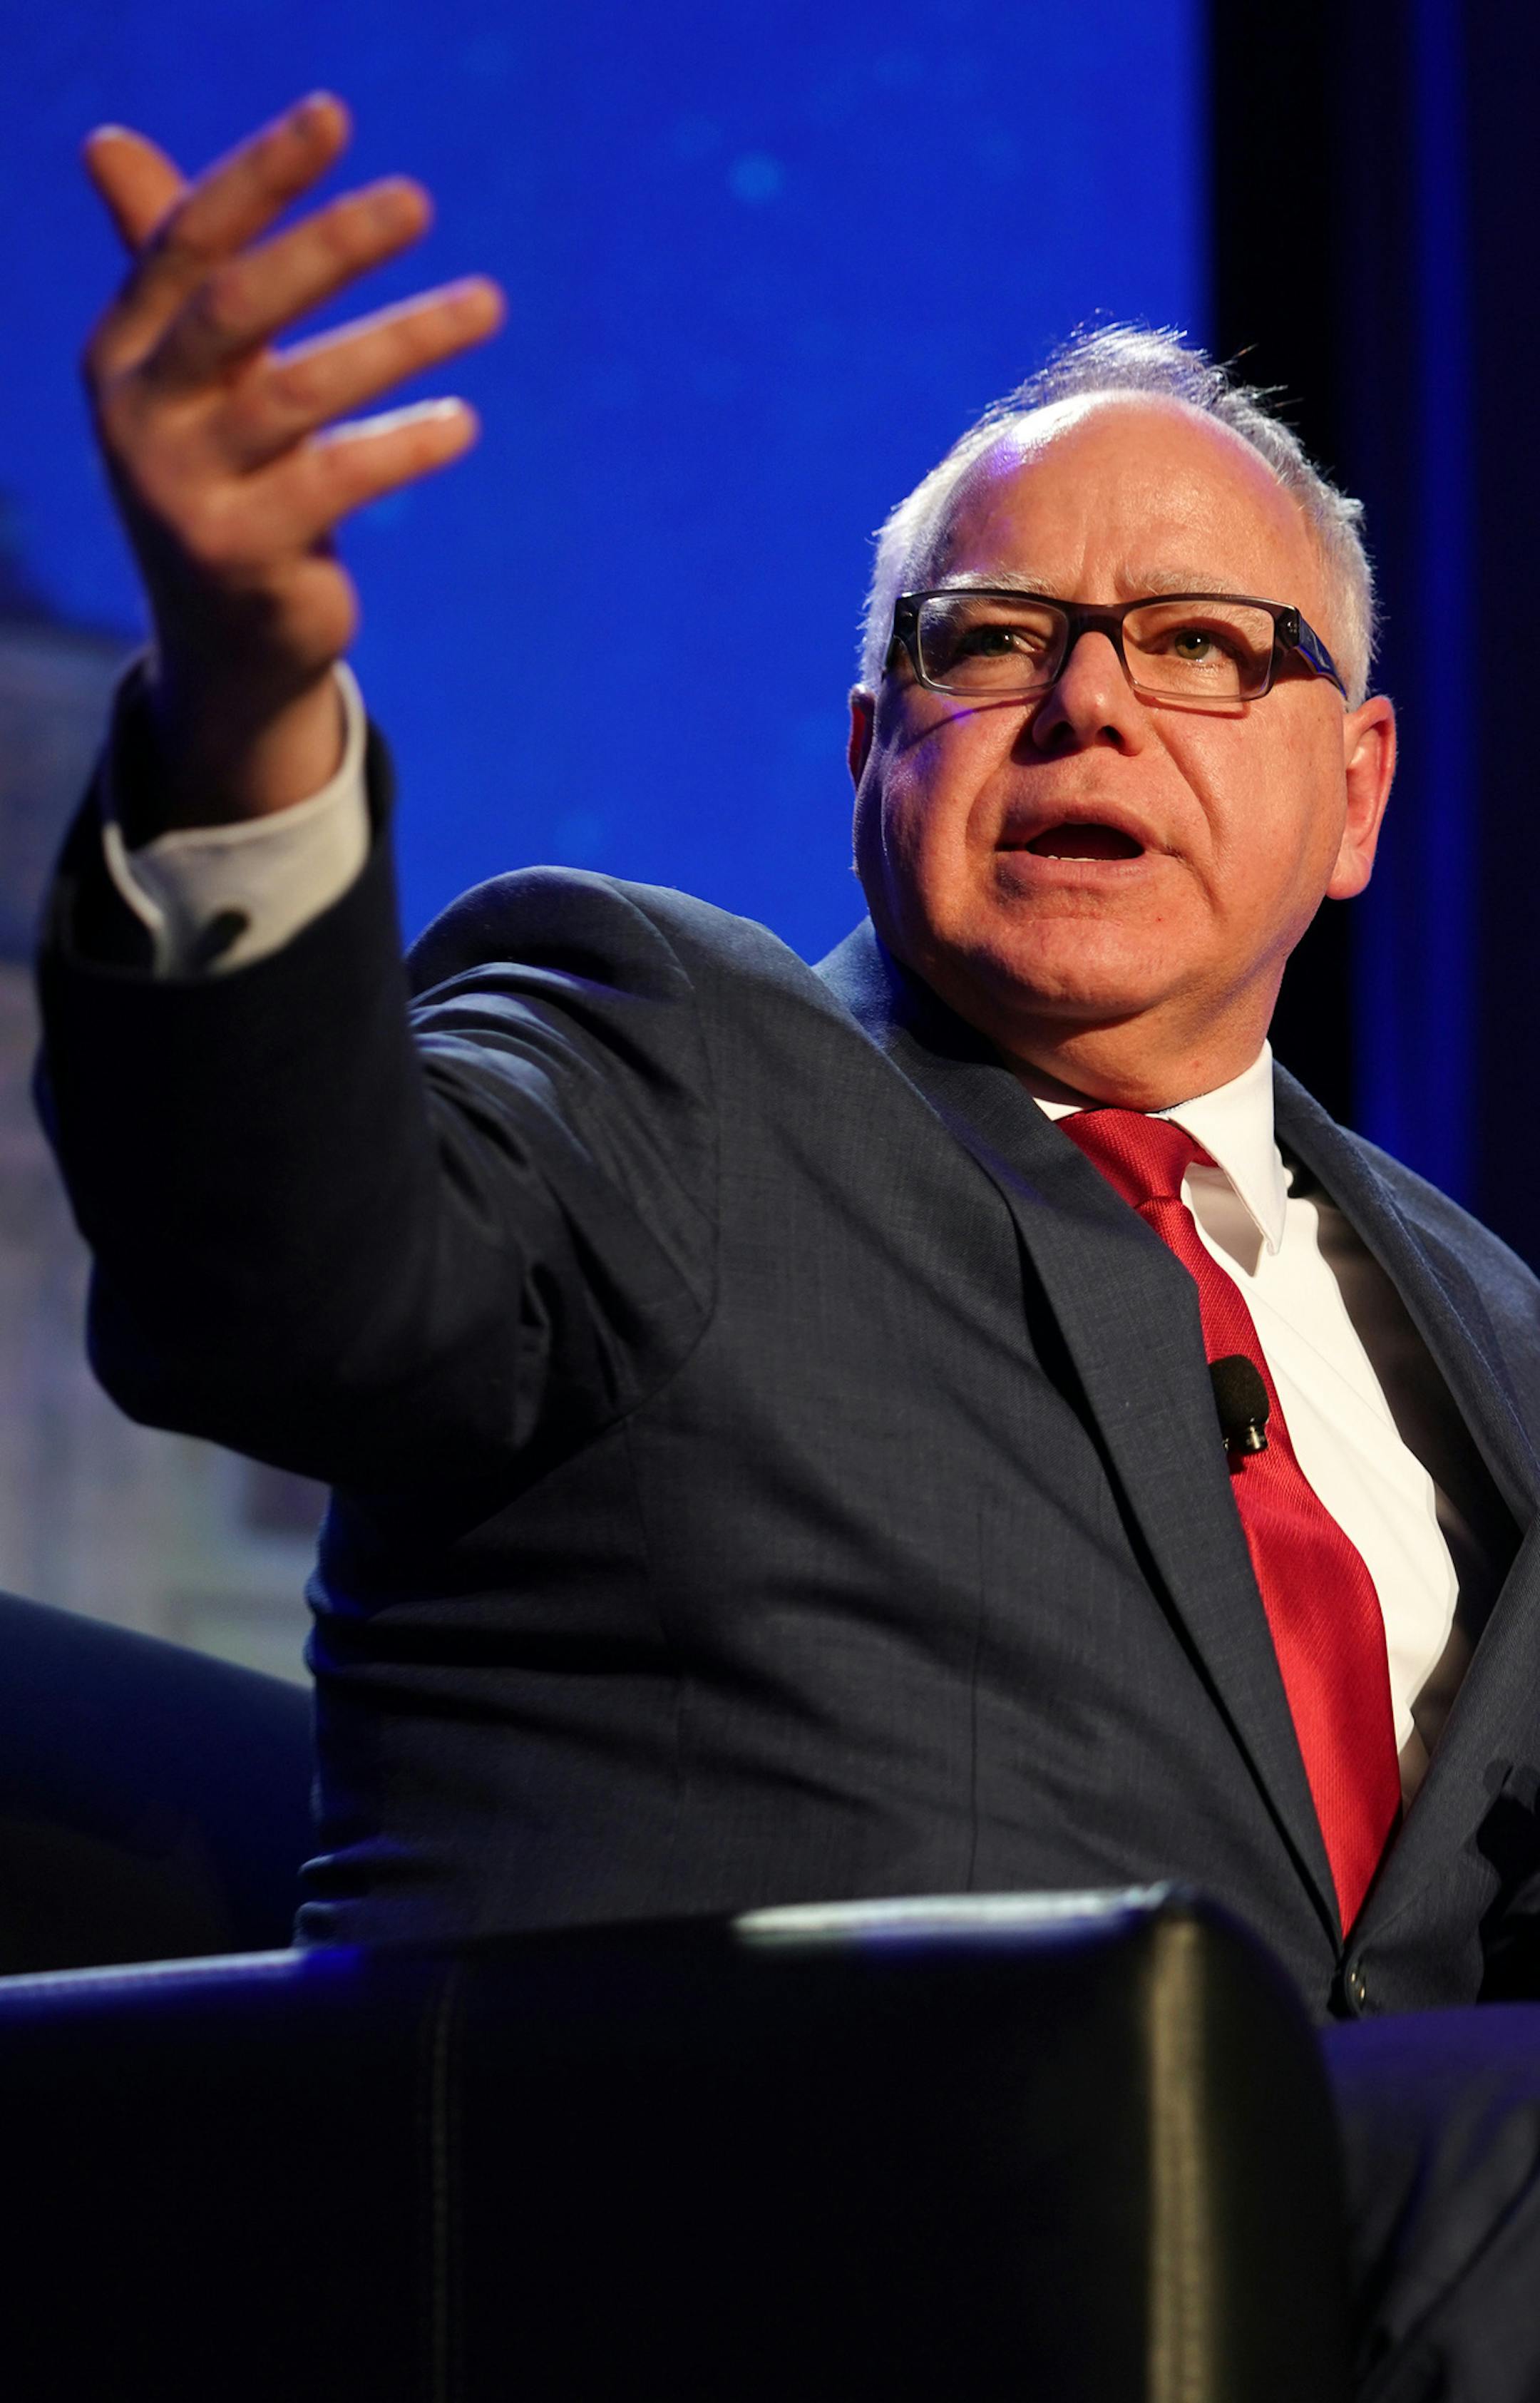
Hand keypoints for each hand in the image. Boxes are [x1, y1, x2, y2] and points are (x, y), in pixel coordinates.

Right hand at [80, 94, 503, 824]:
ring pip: (301, 393)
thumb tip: (107, 145)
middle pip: (237, 307)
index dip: (258, 176)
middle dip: (328, 245)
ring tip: (486, 303)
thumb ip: (166, 262)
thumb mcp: (188, 373)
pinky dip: (406, 444)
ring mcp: (185, 492)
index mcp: (123, 352)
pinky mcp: (243, 556)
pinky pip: (338, 481)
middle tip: (417, 198)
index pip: (187, 242)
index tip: (333, 115)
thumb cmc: (221, 474)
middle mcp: (140, 417)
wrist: (222, 639)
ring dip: (402, 339)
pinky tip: (461, 421)